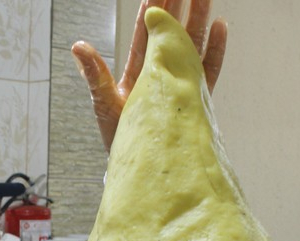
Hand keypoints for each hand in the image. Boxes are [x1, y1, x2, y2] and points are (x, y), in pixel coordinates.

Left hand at [71, 0, 227, 151]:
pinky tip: (220, 27)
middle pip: (172, 32)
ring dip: (199, 20)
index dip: (153, 10)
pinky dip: (215, 49)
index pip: (146, 33)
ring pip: (192, 45)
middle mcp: (160, 72)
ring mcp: (180, 82)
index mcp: (138, 70)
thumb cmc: (120, 137)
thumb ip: (94, 74)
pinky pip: (209, 70)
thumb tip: (78, 46)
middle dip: (180, 7)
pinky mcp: (195, 96)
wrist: (142, 165)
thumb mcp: (104, 103)